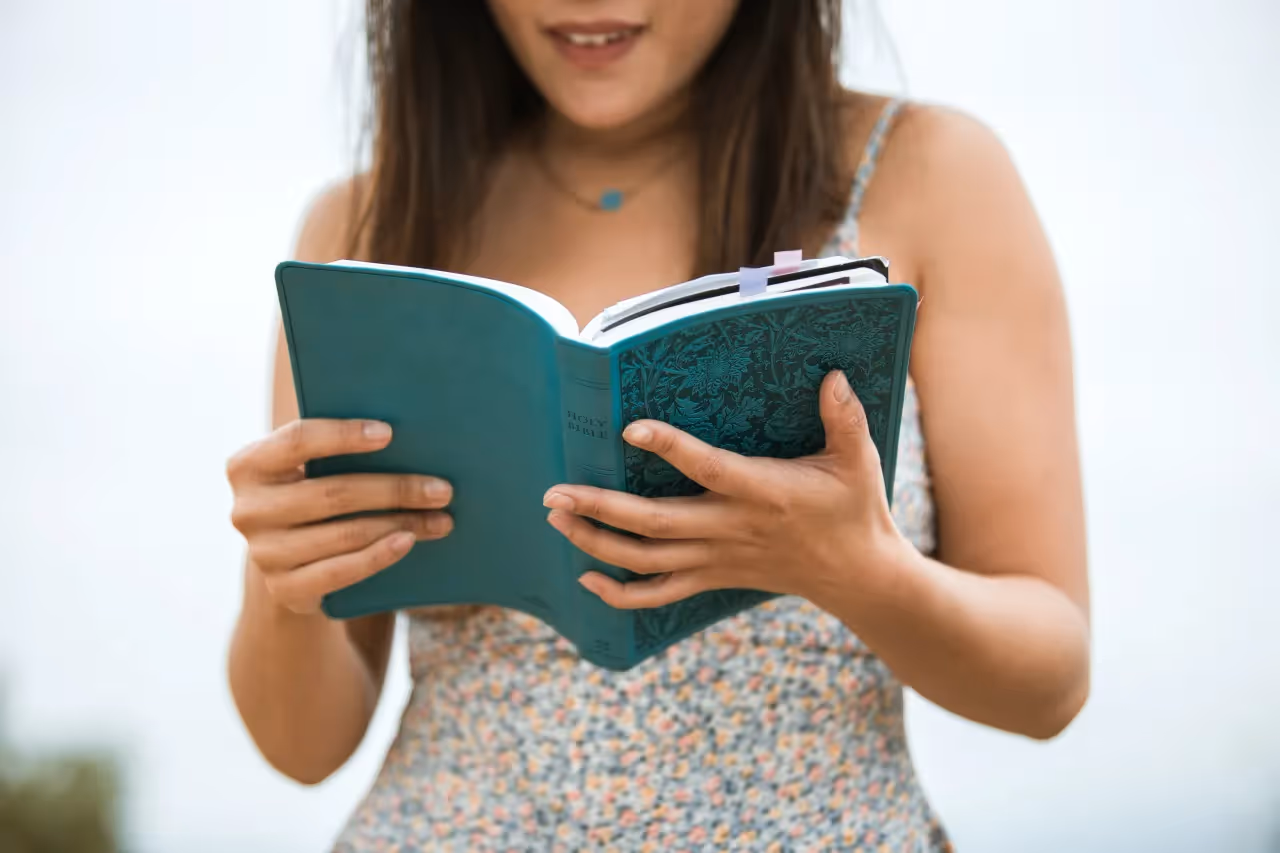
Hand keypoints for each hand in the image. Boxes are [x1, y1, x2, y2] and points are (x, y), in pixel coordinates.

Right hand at [226, 419, 452, 614]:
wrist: (289, 557)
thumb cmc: (312, 493)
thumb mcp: (307, 467)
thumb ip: (333, 448)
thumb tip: (405, 430)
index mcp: (248, 465)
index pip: (297, 441)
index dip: (343, 435)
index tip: (389, 433)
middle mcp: (247, 510)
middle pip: (333, 493)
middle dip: (395, 490)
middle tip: (442, 489)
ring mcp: (263, 554)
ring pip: (345, 533)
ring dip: (401, 524)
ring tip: (441, 518)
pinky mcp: (284, 589)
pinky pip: (342, 571)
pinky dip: (380, 555)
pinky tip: (409, 541)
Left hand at [543, 371, 908, 608]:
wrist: (858, 576)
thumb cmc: (856, 509)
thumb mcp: (858, 459)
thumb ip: (844, 417)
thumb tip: (832, 374)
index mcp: (763, 492)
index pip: (707, 468)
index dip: (669, 448)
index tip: (630, 429)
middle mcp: (732, 528)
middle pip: (655, 522)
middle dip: (600, 508)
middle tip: (554, 492)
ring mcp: (719, 559)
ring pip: (647, 558)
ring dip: (596, 542)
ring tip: (557, 518)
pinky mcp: (714, 578)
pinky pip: (659, 595)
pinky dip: (619, 595)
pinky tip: (585, 581)